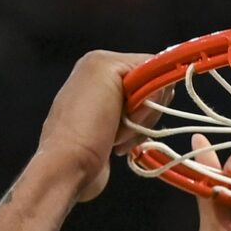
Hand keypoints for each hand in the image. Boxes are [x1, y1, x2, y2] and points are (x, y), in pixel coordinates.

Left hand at [38, 51, 148, 202]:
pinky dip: (134, 137)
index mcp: (100, 62)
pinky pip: (139, 127)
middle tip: (127, 123)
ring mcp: (106, 107)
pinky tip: (118, 145)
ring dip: (139, 128)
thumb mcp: (109, 76)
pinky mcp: (110, 129)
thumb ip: (139, 66)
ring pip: (147, 111)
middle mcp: (102, 80)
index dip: (153, 87)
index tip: (141, 108)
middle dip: (145, 110)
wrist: (67, 169)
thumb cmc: (86, 125)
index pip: (150, 64)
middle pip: (150, 88)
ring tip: (118, 138)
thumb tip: (163, 74)